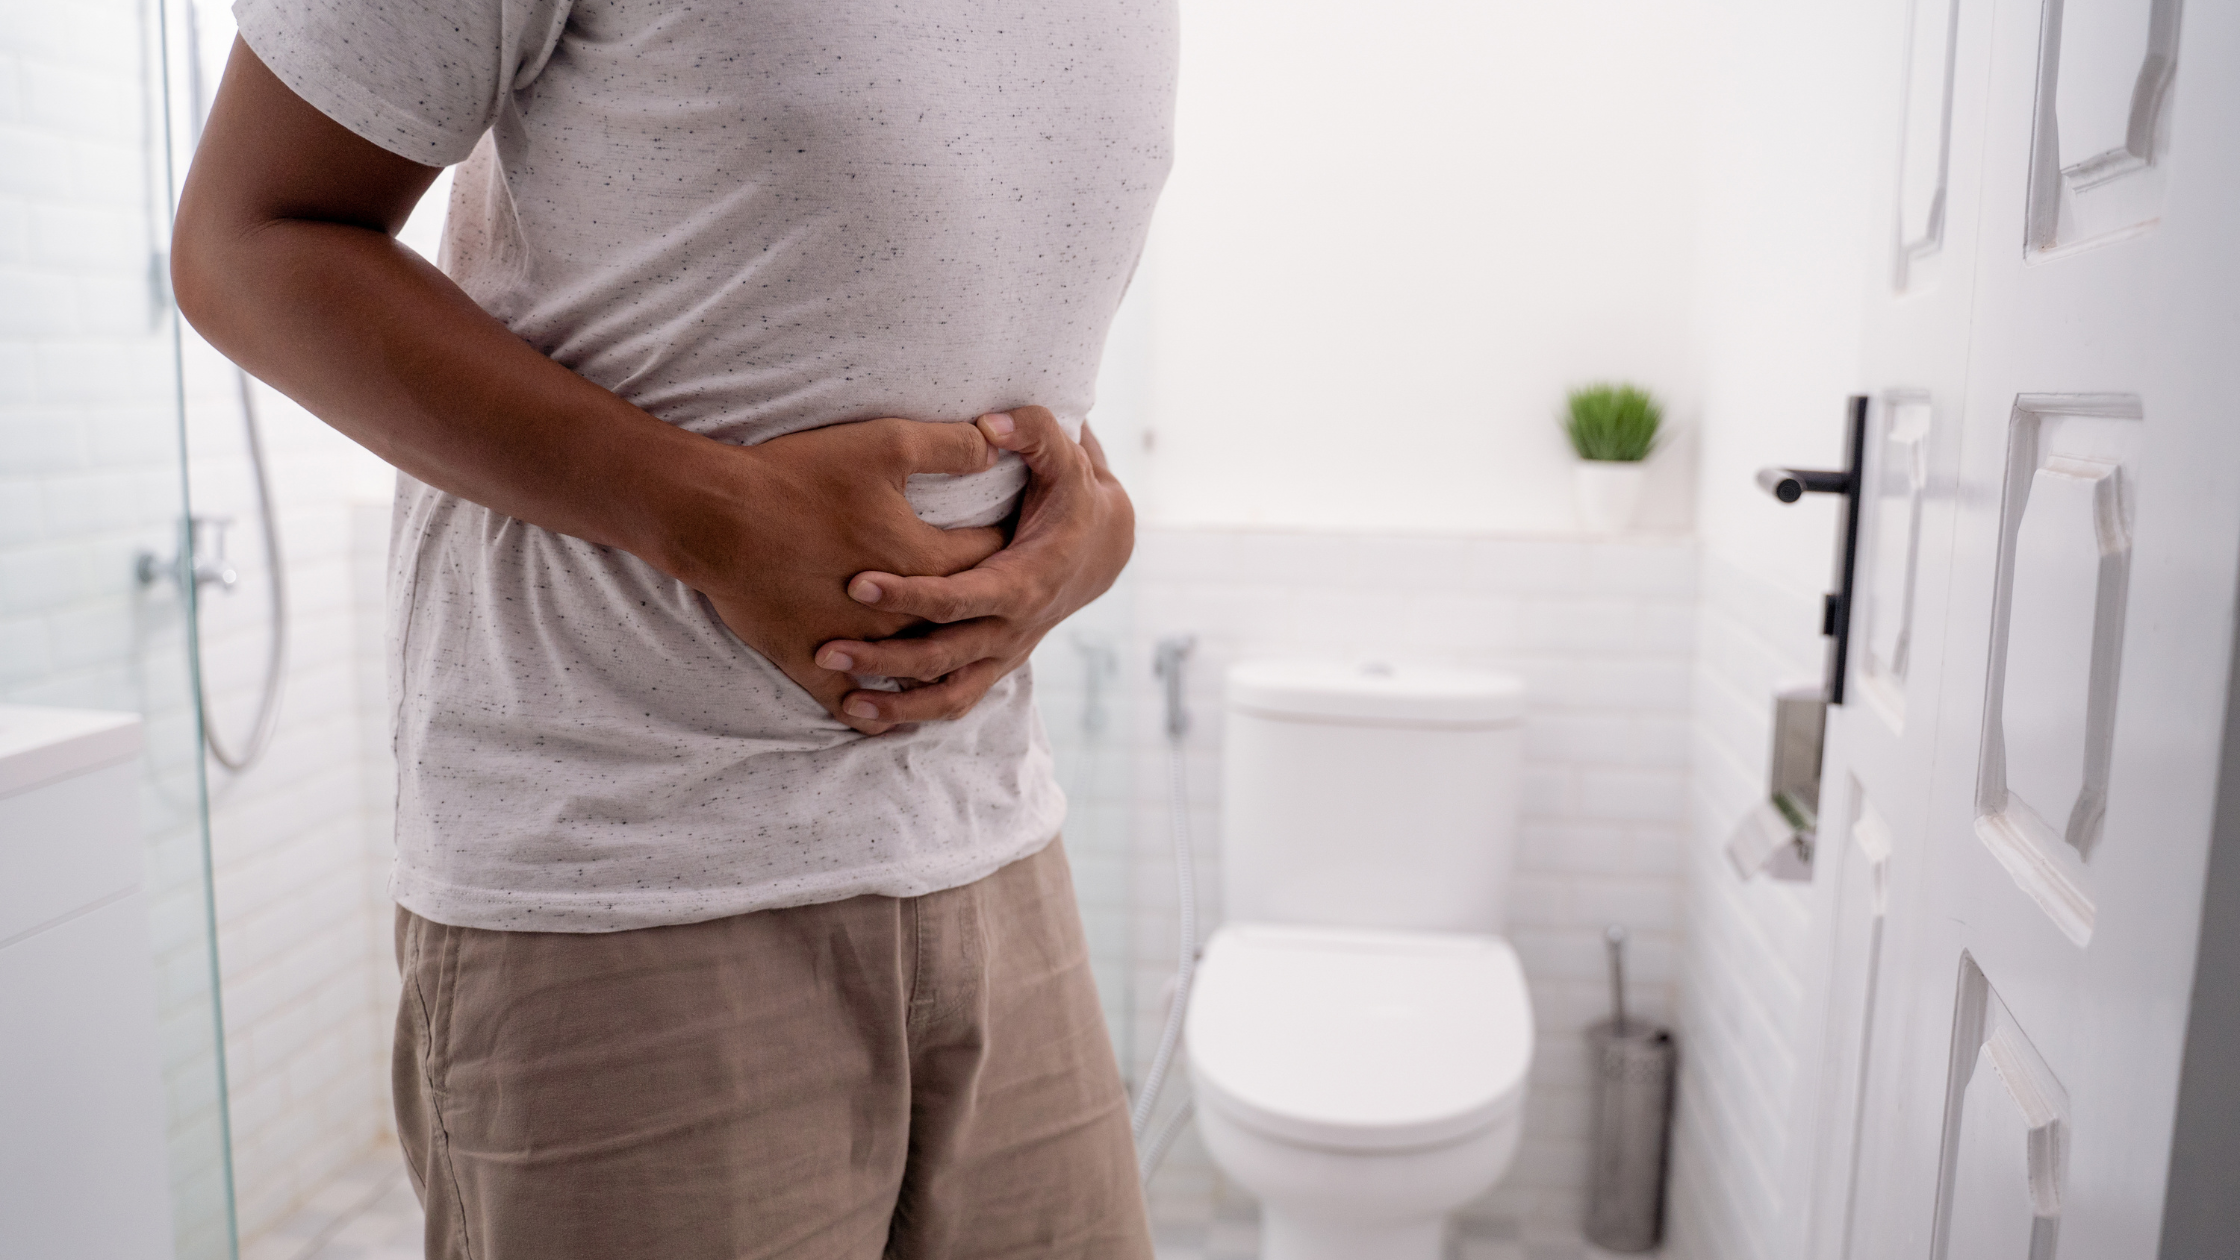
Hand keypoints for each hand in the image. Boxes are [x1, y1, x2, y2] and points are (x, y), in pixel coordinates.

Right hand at [673, 417, 1004, 733]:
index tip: (1012, 530)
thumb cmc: (799, 475)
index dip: (1003, 540)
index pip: (987, 557)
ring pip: (911, 667)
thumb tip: (997, 447)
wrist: (714, 516)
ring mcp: (855, 645)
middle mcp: (899, 615)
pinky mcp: (810, 664)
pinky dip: (873, 711)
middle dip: (975, 602)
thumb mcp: (883, 444)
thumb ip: (949, 446)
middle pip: (954, 616)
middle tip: (990, 591)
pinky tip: (885, 711)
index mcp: (924, 561)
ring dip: (932, 660)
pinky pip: (852, 704)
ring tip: (948, 651)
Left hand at [811, 406, 1134, 724]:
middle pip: (942, 655)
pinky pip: (954, 701)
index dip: (908, 594)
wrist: (1106, 548)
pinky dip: (914, 714)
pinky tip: (864, 713)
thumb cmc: (1074, 497)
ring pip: (948, 692)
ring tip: (842, 698)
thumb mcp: (1066, 459)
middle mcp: (1014, 627)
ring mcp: (1005, 653)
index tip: (855, 582)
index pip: (958, 596)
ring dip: (896, 703)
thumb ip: (1031, 431)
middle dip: (884, 658)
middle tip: (826, 650)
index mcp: (1024, 581)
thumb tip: (987, 423)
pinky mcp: (995, 665)